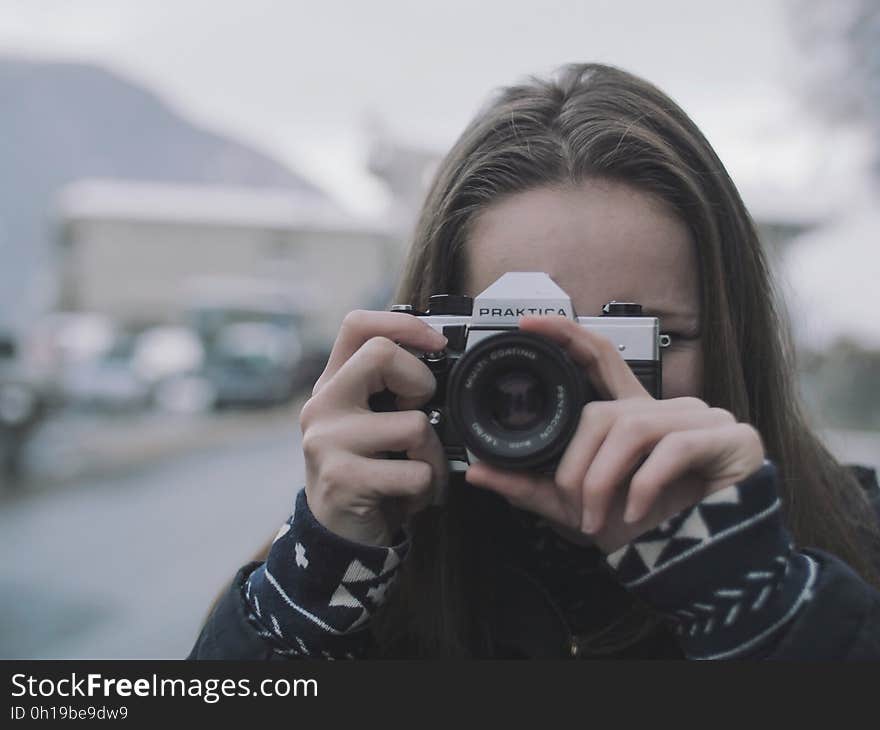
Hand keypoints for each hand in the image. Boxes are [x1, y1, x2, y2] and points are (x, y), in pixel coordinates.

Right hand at [300, 310, 449, 546]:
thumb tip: (443, 354)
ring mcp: (327, 442)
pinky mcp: (342, 479)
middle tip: (418, 416)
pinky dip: (427, 488)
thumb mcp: (372, 423)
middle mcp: (322, 405)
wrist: (340, 539)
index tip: (437, 344)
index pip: (358, 324)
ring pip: (413, 423)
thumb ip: (392, 388)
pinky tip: (409, 496)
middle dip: (420, 383)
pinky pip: (415, 472)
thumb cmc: (370, 472)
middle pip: (381, 354)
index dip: (403, 323)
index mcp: (333, 384)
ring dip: (432, 453)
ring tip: (417, 470)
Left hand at [464, 315, 764, 553]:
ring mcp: (702, 418)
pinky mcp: (730, 438)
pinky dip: (644, 485)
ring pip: (631, 429)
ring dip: (604, 481)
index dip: (566, 334)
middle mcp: (665, 408)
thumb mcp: (577, 508)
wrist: (701, 565)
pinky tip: (637, 513)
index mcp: (632, 415)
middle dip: (577, 465)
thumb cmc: (643, 529)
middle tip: (575, 507)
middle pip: (602, 411)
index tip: (528, 324)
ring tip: (598, 519)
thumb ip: (530, 488)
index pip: (599, 358)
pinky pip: (673, 448)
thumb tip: (476, 472)